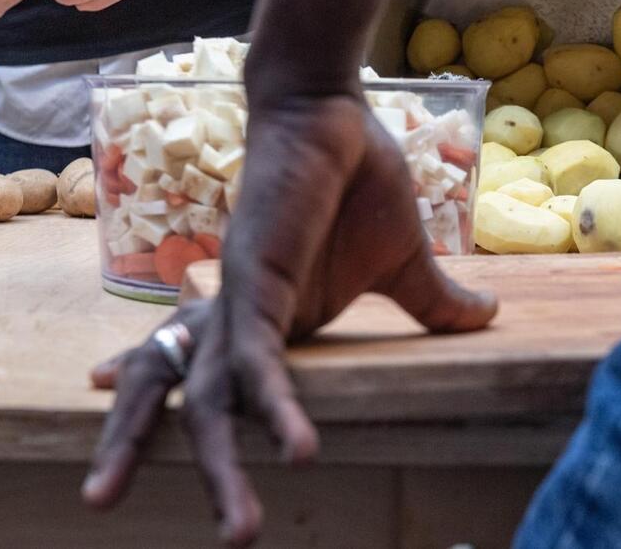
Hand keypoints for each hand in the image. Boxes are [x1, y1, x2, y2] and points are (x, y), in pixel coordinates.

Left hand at [84, 96, 497, 545]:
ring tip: (240, 533)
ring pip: (212, 396)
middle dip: (179, 462)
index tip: (129, 458)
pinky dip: (278, 405)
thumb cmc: (357, 180)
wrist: (331, 113)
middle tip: (159, 522)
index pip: (214, 380)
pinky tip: (300, 451)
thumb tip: (491, 317)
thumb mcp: (403, 260)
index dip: (167, 414)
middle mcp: (245, 319)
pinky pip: (260, 358)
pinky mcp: (262, 281)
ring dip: (218, 464)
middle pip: (192, 402)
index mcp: (273, 319)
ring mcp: (247, 303)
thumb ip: (434, 301)